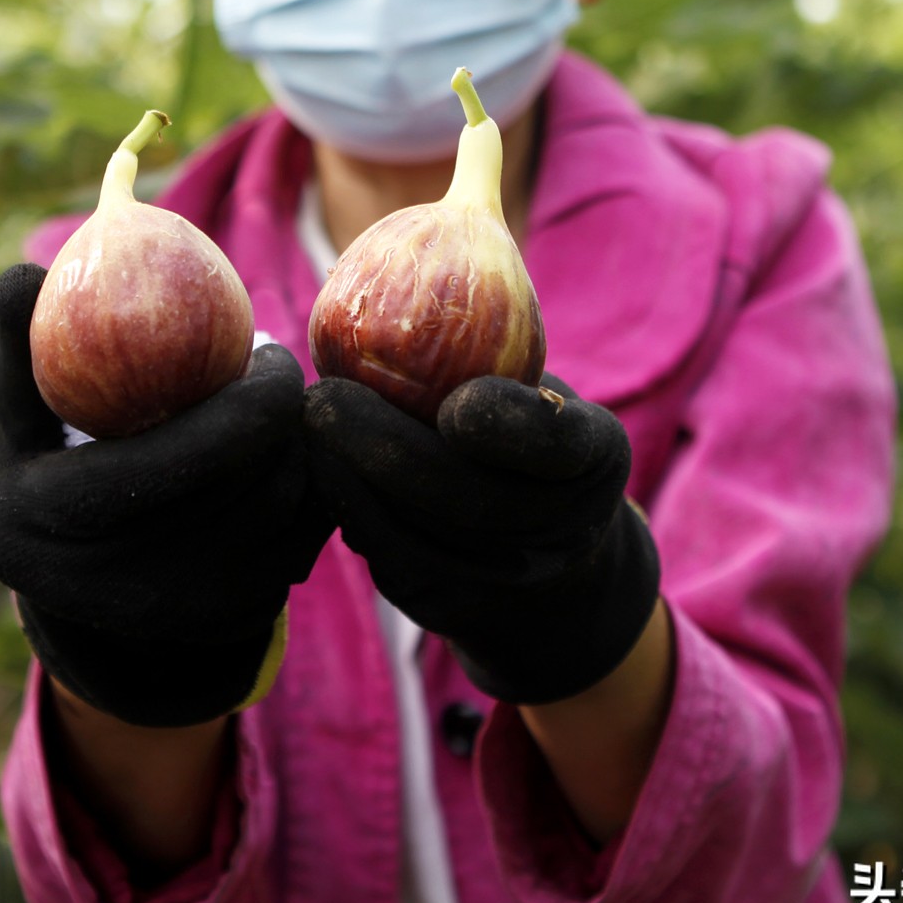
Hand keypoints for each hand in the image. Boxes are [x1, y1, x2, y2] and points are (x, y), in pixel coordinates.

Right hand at [0, 263, 332, 726]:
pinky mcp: (234, 623)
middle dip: (283, 421)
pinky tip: (295, 457)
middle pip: (242, 488)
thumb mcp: (20, 428)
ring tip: (289, 411)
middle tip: (289, 375)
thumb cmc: (51, 480)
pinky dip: (313, 491)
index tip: (270, 351)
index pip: (170, 458)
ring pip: (284, 513)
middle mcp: (110, 588)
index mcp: (43, 525)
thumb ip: (21, 354)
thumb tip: (19, 273)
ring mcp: (178, 615)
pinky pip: (306, 542)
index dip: (241, 401)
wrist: (89, 604)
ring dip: (302, 451)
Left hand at [303, 371, 657, 705]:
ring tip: (309, 425)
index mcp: (593, 457)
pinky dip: (345, 508)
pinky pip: (383, 557)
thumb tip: (400, 294)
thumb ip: (494, 359)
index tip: (457, 404)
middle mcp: (560, 529)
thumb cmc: (524, 439)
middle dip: (382, 445)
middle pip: (462, 496)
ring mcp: (503, 580)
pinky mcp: (444, 607)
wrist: (546, 561)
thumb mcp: (539, 394)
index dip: (506, 425)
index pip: (557, 440)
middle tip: (323, 397)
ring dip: (346, 476)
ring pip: (410, 533)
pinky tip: (319, 464)